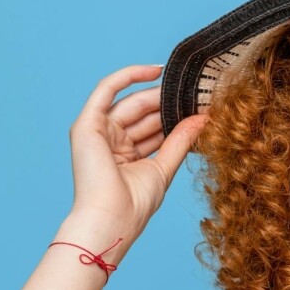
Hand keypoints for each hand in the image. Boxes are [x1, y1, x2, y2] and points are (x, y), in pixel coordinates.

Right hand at [65, 64, 208, 233]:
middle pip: (142, 113)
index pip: (152, 127)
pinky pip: (106, 89)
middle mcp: (110, 141)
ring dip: (157, 93)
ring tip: (185, 86)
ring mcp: (97, 131)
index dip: (174, 115)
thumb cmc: (134, 205)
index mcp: (125, 154)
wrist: (112, 219)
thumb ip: (179, 141)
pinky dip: (128, 76)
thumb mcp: (163, 168)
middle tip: (197, 92)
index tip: (200, 106)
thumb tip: (202, 120)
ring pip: (130, 101)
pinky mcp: (87, 124)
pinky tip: (156, 70)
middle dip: (168, 102)